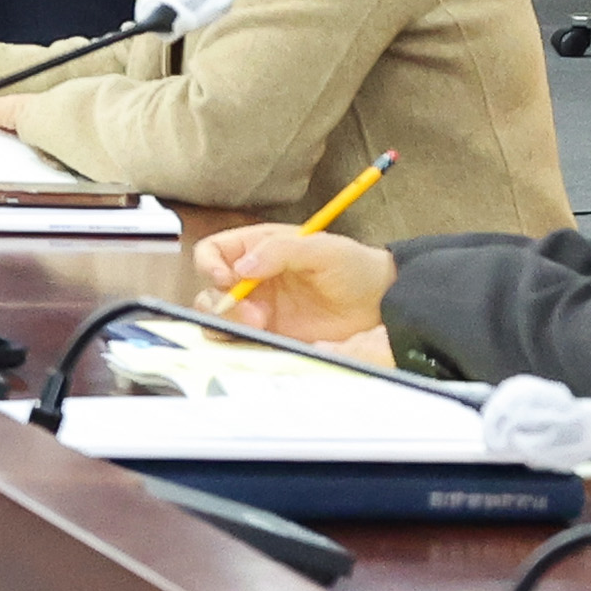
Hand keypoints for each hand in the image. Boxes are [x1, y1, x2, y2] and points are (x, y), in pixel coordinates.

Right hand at [189, 226, 403, 350]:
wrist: (381, 304)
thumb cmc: (354, 267)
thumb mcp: (322, 248)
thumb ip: (281, 250)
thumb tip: (241, 267)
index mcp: (258, 249)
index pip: (213, 252)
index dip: (210, 264)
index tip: (226, 278)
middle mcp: (250, 279)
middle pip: (209, 287)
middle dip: (222, 301)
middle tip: (253, 313)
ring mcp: (257, 307)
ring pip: (217, 315)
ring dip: (229, 322)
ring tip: (260, 326)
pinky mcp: (268, 333)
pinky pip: (238, 338)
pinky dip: (238, 341)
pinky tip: (260, 339)